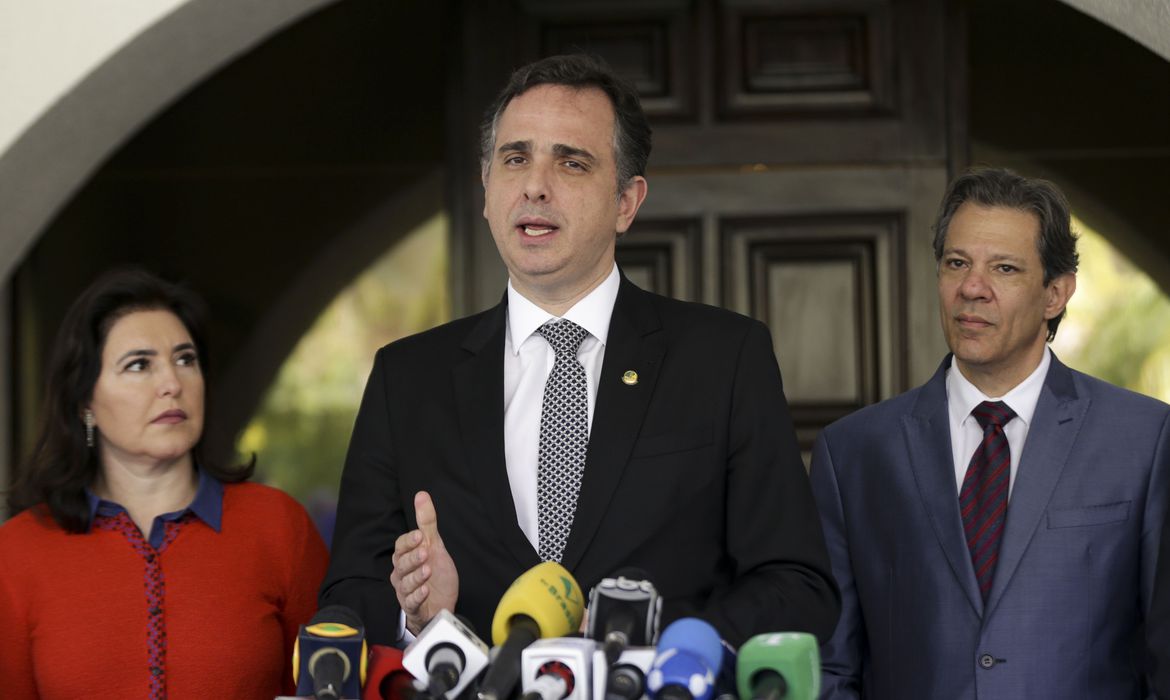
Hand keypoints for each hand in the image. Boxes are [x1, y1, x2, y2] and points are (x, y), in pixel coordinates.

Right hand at [390, 491, 459, 634]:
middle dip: (412, 558)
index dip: (409, 541)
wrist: (441, 603)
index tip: (419, 535)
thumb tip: (421, 494)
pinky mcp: (413, 607)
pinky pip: (411, 602)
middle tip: (424, 552)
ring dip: (416, 576)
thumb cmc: (435, 573)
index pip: (401, 546)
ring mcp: (406, 591)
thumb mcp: (434, 545)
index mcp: (405, 557)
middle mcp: (402, 573)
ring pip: (405, 583)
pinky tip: (425, 590)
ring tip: (427, 570)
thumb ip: (427, 522)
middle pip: (401, 564)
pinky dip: (417, 596)